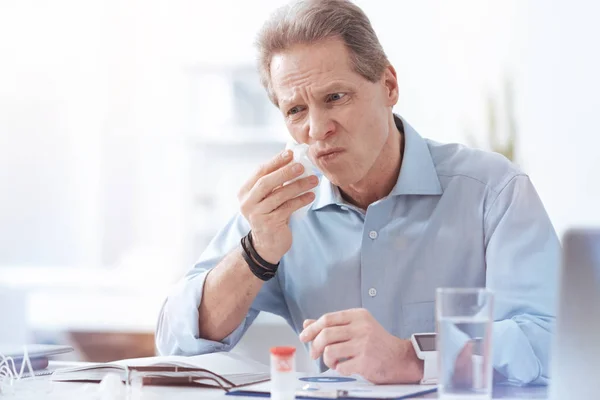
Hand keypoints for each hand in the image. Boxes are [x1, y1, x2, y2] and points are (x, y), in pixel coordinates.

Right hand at [238, 149, 318, 263]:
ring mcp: (257, 214)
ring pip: (279, 195)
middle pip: (266, 182)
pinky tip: (311, 196)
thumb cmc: (270, 216)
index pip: (260, 172)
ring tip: (313, 180)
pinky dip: (301, 200)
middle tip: (302, 166)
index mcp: (245, 191)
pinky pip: (288, 208)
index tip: (290, 153)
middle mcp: (247, 202)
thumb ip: (275, 183)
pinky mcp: (269, 223)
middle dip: (285, 172)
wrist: (267, 245)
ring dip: (298, 186)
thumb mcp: (268, 198)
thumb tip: (293, 161)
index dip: (276, 161)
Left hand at [299, 308, 423, 383]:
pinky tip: (345, 367)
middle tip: (314, 354)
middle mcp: (361, 327)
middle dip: (315, 346)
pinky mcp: (365, 361)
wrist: (400, 358)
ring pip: (330, 350)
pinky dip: (339, 369)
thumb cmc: (376, 343)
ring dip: (327, 360)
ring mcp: (364, 344)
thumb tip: (307, 323)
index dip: (312, 328)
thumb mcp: (356, 328)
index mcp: (358, 315)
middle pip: (326, 334)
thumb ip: (332, 325)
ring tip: (333, 362)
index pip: (327, 319)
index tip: (304, 336)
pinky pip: (341, 366)